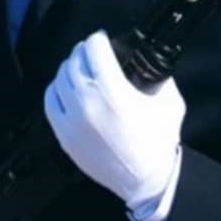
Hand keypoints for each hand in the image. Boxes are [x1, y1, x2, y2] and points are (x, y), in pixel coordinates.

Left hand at [45, 31, 184, 217]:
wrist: (146, 181)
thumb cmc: (159, 141)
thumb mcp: (169, 101)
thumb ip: (158, 76)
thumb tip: (145, 60)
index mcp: (114, 92)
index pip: (94, 49)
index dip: (99, 39)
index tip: (103, 39)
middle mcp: (87, 103)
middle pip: (74, 60)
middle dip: (84, 51)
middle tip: (93, 53)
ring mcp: (71, 120)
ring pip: (60, 78)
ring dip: (71, 68)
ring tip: (82, 69)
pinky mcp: (63, 135)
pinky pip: (50, 101)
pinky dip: (57, 89)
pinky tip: (68, 88)